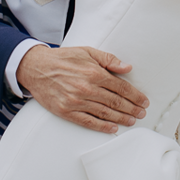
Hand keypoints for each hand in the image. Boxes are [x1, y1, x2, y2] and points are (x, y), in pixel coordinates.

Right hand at [17, 44, 147, 133]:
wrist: (36, 68)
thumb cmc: (63, 59)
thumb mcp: (87, 52)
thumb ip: (108, 59)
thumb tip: (127, 67)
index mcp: (94, 73)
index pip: (121, 87)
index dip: (135, 96)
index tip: (143, 101)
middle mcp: (87, 88)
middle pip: (116, 102)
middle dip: (132, 109)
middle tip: (142, 113)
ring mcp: (76, 101)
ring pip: (105, 113)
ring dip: (121, 118)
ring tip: (132, 121)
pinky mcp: (67, 111)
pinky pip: (88, 121)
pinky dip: (102, 126)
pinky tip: (112, 128)